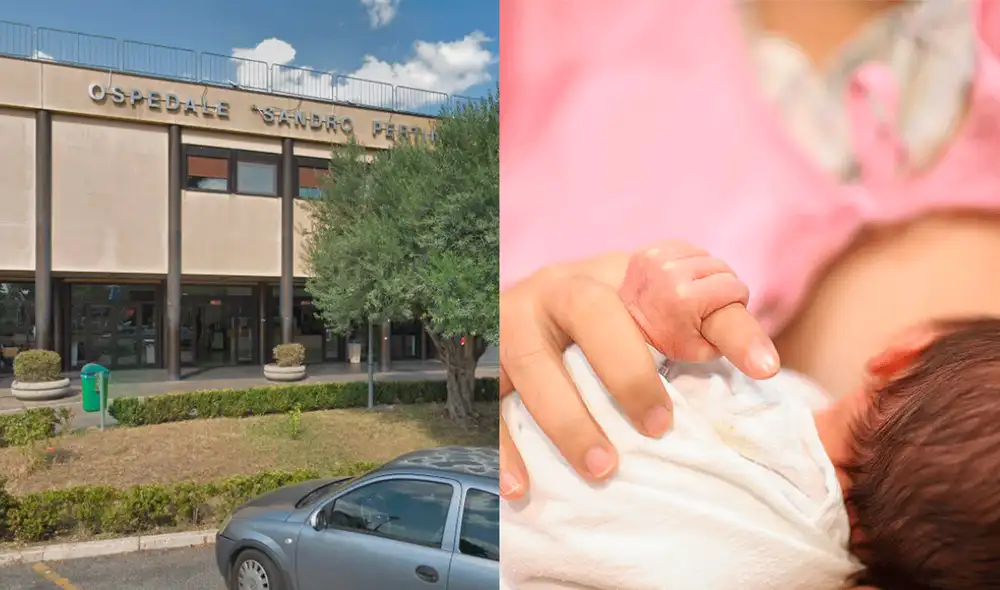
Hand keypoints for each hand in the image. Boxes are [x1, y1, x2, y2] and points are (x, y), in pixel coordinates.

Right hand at [499, 240, 779, 498]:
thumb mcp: (652, 308)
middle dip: (626, 370)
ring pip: (532, 362)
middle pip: (590, 314)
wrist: (524, 305)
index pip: (676, 290)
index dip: (724, 324)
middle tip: (660, 426)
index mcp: (611, 274)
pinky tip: (519, 486)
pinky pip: (485, 403)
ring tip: (601, 468)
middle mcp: (556, 290)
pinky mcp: (481, 363)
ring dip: (566, 418)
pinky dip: (501, 446)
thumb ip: (709, 325)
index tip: (765, 369)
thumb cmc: (603, 316)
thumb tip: (763, 365)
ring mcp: (511, 323)